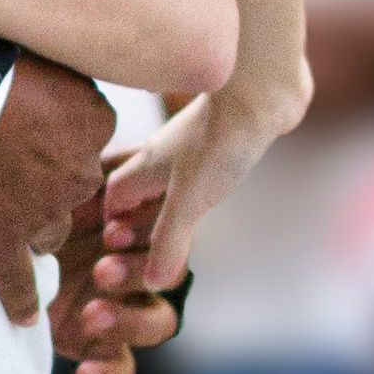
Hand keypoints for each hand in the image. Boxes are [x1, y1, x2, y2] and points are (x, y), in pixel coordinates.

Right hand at [0, 54, 112, 327]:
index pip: (92, 128)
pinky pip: (18, 280)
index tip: (35, 117)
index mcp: (90, 117)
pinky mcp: (2, 241)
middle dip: (50, 176)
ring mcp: (42, 210)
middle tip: (10, 155)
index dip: (62, 126)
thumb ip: (52, 69)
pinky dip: (20, 300)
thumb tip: (54, 67)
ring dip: (33, 220)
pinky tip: (24, 316)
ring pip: (52, 229)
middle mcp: (78, 168)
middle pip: (76, 182)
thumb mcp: (28, 52)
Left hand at [47, 176, 181, 373]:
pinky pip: (121, 367)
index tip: (109, 230)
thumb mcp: (58, 188)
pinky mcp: (103, 345)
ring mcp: (126, 308)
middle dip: (136, 274)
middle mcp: (139, 269)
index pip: (164, 232)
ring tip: (93, 315)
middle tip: (101, 271)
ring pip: (157, 322)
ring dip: (130, 320)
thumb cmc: (33, 205)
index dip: (145, 234)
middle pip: (167, 277)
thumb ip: (91, 174)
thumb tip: (104, 154)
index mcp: (137, 228)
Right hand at [102, 60, 310, 289]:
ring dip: (167, 201)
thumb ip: (168, 241)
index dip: (111, 219)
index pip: (112, 194)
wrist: (261, 89)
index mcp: (146, 165)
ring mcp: (191, 145)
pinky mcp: (220, 140)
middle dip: (137, 214)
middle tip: (143, 242)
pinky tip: (211, 193)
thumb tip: (153, 283)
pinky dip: (196, 187)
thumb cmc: (219, 140)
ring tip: (177, 225)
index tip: (115, 245)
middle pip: (138, 185)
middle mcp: (163, 153)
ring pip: (168, 176)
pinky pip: (198, 167)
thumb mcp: (189, 200)